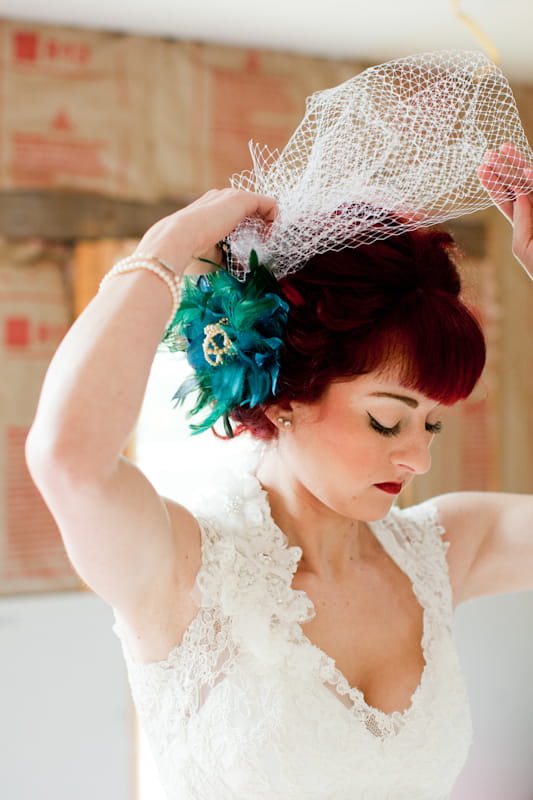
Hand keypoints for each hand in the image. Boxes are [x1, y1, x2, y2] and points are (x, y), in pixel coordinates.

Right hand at [135, 189, 277, 275]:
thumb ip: (229, 257)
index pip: (236, 217)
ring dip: (268, 225)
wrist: (175, 241)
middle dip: (260, 230)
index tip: (252, 253)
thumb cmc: (188, 253)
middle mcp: (220, 199)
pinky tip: (269, 238)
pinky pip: (269, 203)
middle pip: (250, 211)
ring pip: (260, 206)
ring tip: (267, 245)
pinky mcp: (240, 199)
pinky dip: (275, 219)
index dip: (249, 233)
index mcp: (210, 210)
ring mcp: (230, 196)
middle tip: (262, 250)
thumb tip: (242, 266)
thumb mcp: (213, 256)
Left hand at [478, 143, 532, 279]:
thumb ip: (521, 221)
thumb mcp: (524, 247)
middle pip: (517, 185)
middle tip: (489, 153)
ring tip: (504, 148)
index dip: (493, 184)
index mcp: (525, 223)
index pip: (507, 200)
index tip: (481, 168)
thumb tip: (519, 193)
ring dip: (519, 163)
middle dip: (503, 168)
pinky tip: (526, 171)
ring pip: (532, 180)